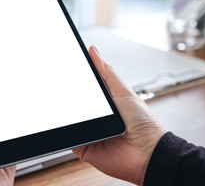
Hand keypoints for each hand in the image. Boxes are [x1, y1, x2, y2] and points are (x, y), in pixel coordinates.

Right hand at [73, 46, 166, 184]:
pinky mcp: (81, 145)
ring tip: (63, 103)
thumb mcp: (123, 91)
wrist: (147, 153)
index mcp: (102, 100)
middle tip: (56, 82)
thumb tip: (93, 51)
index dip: (71, 76)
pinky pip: (67, 136)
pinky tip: (66, 122)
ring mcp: (86, 129)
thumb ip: (106, 72)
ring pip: (67, 117)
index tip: (62, 64)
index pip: (81, 85)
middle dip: (64, 93)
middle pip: (71, 100)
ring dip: (64, 112)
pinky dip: (64, 130)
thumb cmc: (143, 123)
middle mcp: (92, 114)